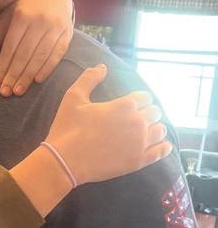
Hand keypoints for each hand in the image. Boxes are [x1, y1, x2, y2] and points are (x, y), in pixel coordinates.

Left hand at [0, 0, 72, 95]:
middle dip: (13, 75)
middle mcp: (40, 20)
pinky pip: (57, 54)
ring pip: (40, 56)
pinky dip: (47, 68)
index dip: (2, 68)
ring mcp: (56, 26)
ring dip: (28, 76)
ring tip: (18, 91)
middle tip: (6, 92)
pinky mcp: (68, 32)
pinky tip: (37, 80)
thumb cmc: (24, 4)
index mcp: (22, 15)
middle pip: (24, 54)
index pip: (10, 48)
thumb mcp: (6, 16)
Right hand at [45, 64, 171, 184]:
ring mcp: (140, 142)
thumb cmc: (67, 128)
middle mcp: (137, 122)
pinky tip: (162, 146)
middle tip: (136, 120)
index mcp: (124, 105)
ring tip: (146, 133)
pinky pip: (161, 152)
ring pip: (160, 130)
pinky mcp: (139, 161)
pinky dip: (164, 147)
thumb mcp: (73, 97)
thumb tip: (102, 66)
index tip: (132, 106)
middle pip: (155, 112)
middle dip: (147, 113)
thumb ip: (89, 78)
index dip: (139, 100)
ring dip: (155, 129)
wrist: (64, 161)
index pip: (145, 97)